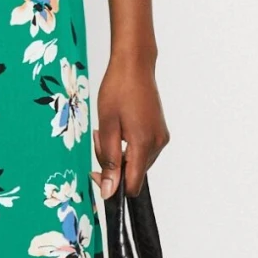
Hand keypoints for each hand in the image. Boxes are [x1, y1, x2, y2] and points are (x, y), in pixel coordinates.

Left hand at [92, 58, 168, 198]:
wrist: (134, 65)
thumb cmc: (118, 89)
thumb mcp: (107, 126)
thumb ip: (109, 161)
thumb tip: (109, 191)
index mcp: (144, 144)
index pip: (133, 185)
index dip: (113, 185)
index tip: (97, 173)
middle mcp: (157, 144)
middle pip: (133, 173)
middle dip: (112, 163)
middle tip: (100, 138)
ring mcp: (161, 137)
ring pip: (136, 162)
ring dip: (119, 154)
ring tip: (109, 129)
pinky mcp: (159, 132)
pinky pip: (142, 150)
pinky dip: (127, 146)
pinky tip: (119, 128)